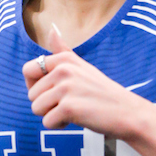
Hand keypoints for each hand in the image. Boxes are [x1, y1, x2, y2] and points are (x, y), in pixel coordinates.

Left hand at [22, 25, 145, 136]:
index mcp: (63, 59)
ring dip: (51, 115)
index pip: (27, 70)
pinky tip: (76, 119)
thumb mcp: (82, 66)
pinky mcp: (68, 108)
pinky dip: (59, 126)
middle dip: (46, 104)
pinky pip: (47, 122)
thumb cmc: (102, 92)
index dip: (35, 85)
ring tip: (72, 111)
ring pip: (36, 108)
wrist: (127, 112)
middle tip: (69, 103)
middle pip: (31, 94)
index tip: (53, 91)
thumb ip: (63, 50)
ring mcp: (66, 88)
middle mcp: (63, 70)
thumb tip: (52, 29)